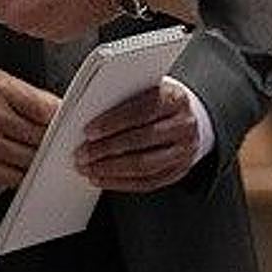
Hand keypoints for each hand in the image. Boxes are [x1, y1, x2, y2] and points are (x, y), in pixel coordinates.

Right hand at [0, 70, 59, 188]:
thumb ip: (28, 94)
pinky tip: (24, 166)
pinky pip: (12, 177)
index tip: (64, 122)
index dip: (60, 119)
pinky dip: (23, 174)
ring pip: (28, 159)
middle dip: (51, 140)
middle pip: (39, 137)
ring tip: (38, 152)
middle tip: (55, 140)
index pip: (44, 109)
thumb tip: (57, 110)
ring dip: (39, 158)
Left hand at [76, 78, 202, 191]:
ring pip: (144, 165)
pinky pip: (148, 182)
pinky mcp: (179, 171)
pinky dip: (122, 183)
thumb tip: (90, 110)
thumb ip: (125, 96)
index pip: (141, 111)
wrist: (189, 118)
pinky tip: (103, 178)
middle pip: (141, 140)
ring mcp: (184, 151)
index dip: (113, 122)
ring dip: (111, 169)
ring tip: (89, 168)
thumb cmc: (159, 101)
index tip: (89, 131)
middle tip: (82, 153)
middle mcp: (183, 126)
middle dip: (107, 149)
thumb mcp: (147, 88)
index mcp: (174, 99)